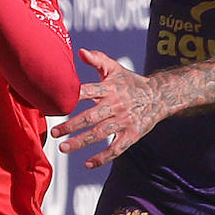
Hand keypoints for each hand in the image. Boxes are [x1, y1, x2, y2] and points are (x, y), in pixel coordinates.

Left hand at [52, 48, 165, 168]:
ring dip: (81, 142)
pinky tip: (87, 164)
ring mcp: (124, 121)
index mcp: (110, 89)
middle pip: (91, 117)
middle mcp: (116, 105)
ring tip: (63, 147)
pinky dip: (102, 158)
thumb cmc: (131, 83)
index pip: (88, 91)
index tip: (55, 103)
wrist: (159, 96)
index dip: (72, 97)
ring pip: (100, 134)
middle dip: (71, 125)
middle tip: (54, 132)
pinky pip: (116, 149)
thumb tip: (80, 51)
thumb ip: (97, 60)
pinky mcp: (132, 135)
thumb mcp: (115, 69)